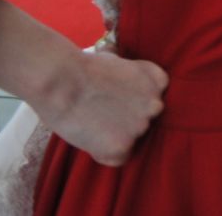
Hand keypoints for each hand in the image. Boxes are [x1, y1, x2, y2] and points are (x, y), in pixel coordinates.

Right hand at [40, 50, 167, 166]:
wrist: (63, 81)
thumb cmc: (81, 68)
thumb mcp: (117, 61)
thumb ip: (128, 73)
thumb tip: (116, 62)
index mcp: (158, 81)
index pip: (153, 99)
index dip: (132, 101)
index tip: (114, 98)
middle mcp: (155, 105)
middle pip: (143, 121)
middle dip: (125, 120)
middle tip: (99, 113)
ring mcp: (141, 126)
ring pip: (131, 140)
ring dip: (115, 137)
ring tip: (91, 122)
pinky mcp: (123, 146)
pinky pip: (119, 159)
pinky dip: (104, 153)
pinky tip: (90, 138)